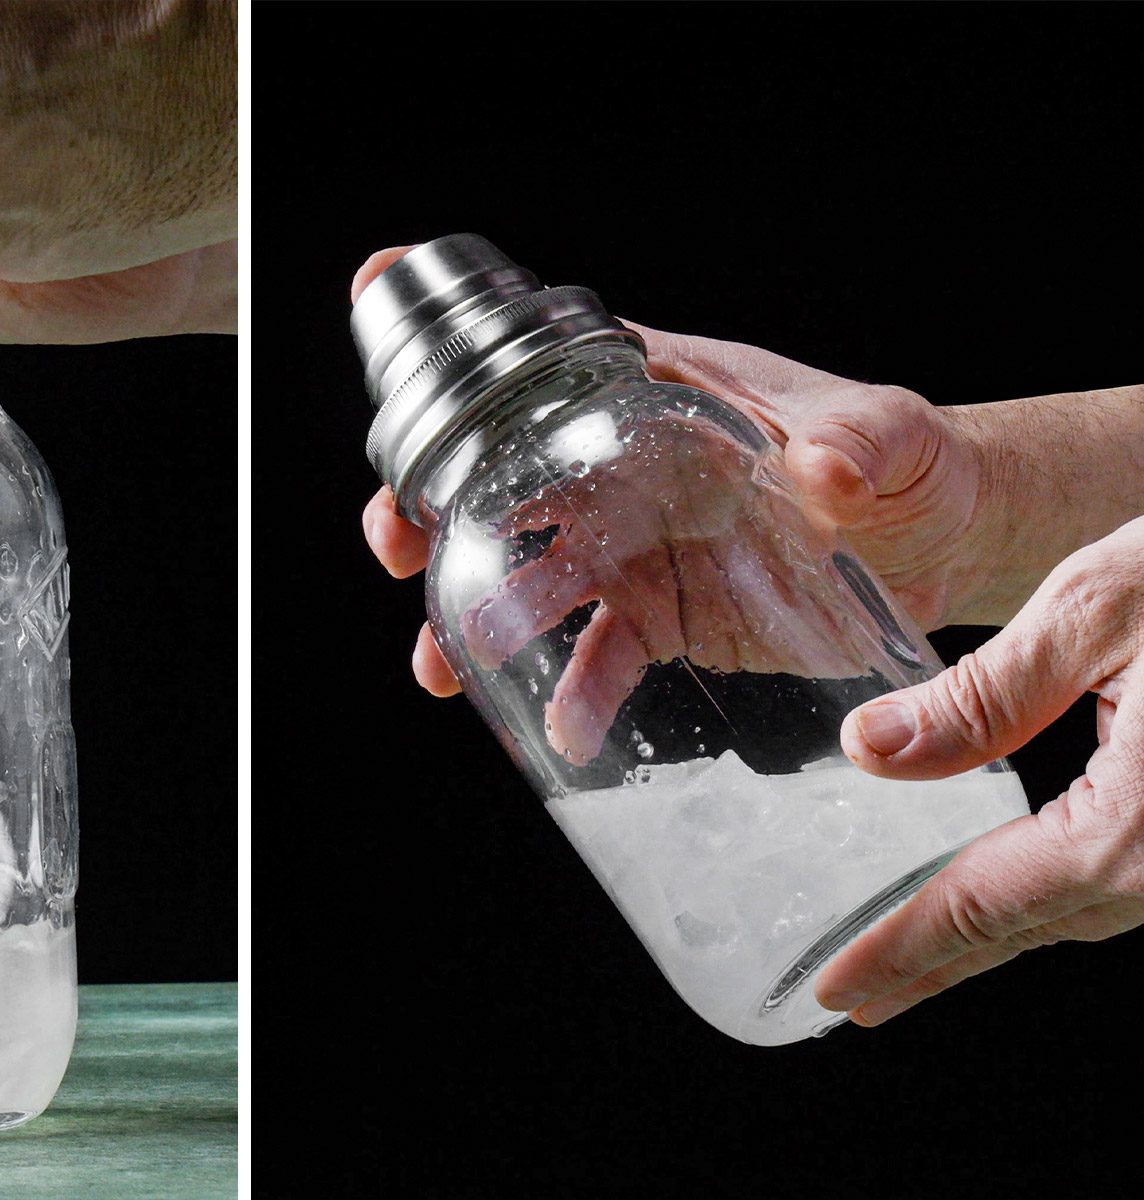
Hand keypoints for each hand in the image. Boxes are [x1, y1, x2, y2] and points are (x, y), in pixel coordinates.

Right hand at [357, 247, 999, 757]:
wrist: (942, 540)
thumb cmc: (908, 456)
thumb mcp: (886, 432)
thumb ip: (856, 439)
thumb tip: (823, 469)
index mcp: (656, 396)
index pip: (538, 383)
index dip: (460, 399)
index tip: (409, 423)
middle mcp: (625, 473)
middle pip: (500, 485)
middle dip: (429, 513)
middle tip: (397, 544)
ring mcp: (634, 552)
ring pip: (527, 580)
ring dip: (474, 618)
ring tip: (444, 663)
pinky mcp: (662, 621)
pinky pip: (600, 662)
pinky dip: (574, 697)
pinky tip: (567, 733)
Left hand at [815, 518, 1143, 1024]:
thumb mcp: (1103, 606)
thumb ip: (983, 695)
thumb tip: (872, 751)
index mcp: (1141, 827)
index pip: (988, 906)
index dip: (903, 951)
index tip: (837, 990)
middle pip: (1038, 925)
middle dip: (943, 959)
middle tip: (863, 993)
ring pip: (1093, 908)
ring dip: (1006, 928)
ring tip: (925, 950)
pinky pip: (1135, 879)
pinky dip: (1069, 890)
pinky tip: (1031, 882)